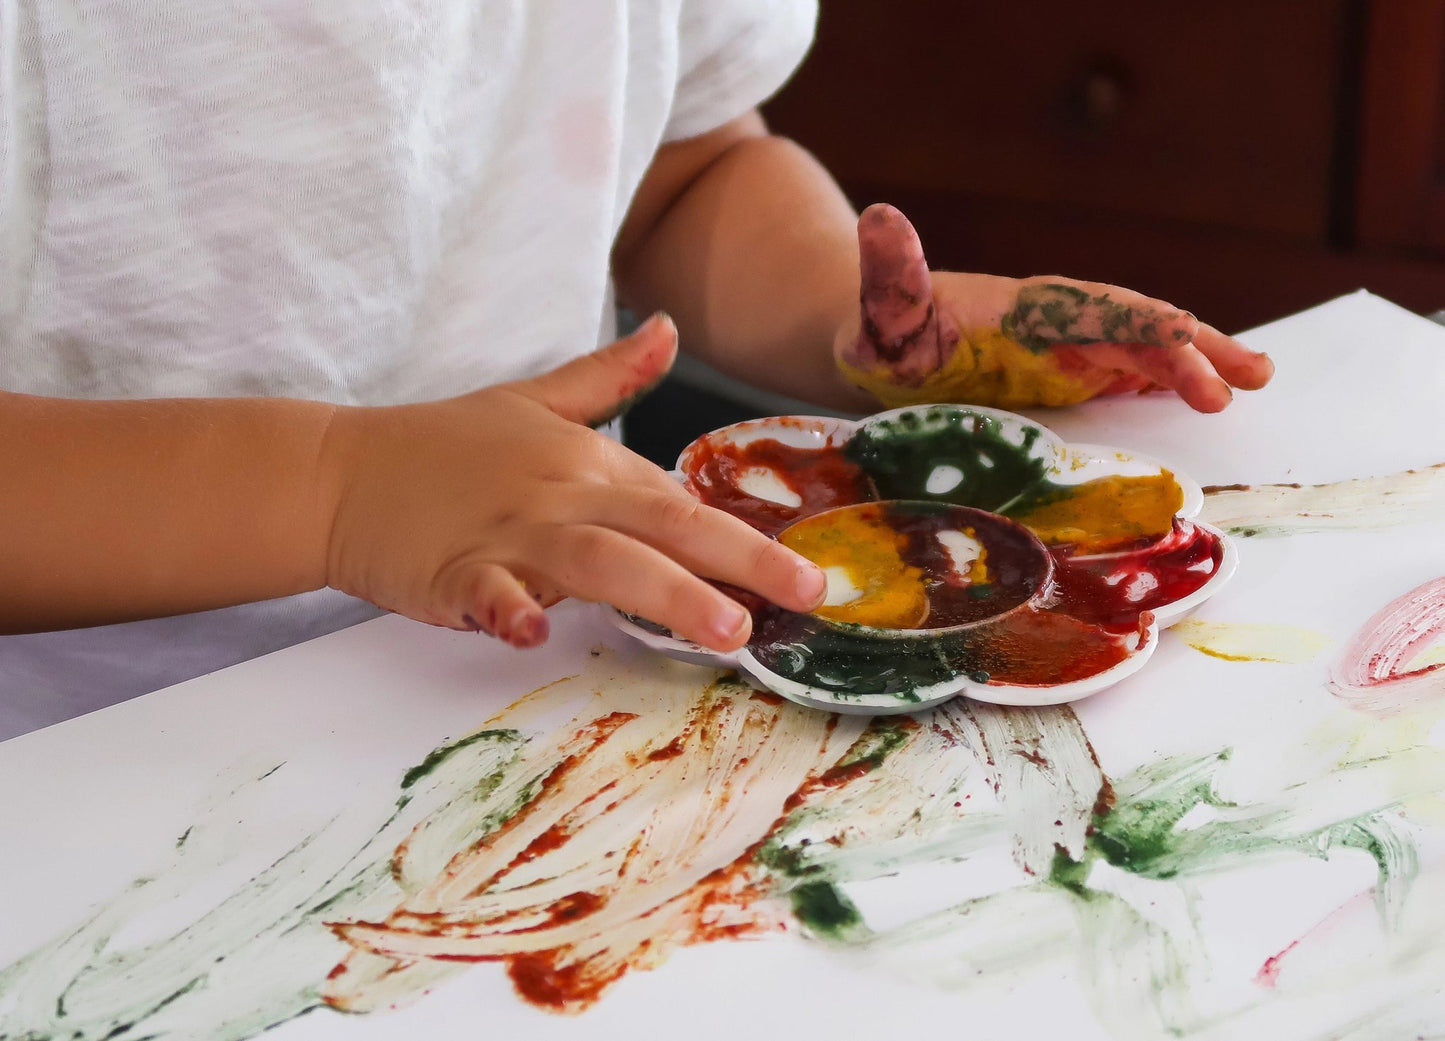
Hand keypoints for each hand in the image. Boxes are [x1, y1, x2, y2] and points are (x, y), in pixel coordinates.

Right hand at [321, 315, 826, 650]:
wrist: (340, 469)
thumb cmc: (443, 445)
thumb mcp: (534, 399)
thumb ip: (609, 376)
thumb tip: (669, 330)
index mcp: (586, 462)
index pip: (681, 501)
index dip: (747, 539)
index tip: (809, 574)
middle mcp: (561, 494)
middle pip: (663, 524)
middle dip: (740, 560)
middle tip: (806, 596)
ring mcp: (509, 531)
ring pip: (600, 560)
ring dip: (665, 592)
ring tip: (725, 629)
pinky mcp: (453, 568)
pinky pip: (487, 590)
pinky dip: (508, 607)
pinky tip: (530, 630)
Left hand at [834, 204, 1273, 411]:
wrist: (879, 342)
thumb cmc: (878, 335)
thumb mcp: (879, 314)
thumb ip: (889, 278)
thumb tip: (878, 220)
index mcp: (1022, 308)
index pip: (1090, 311)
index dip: (1135, 327)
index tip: (1180, 339)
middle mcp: (1055, 321)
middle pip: (1133, 325)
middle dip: (1190, 349)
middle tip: (1245, 382)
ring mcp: (1066, 347)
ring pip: (1142, 349)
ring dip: (1196, 362)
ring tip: (1258, 380)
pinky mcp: (1065, 374)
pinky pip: (1126, 376)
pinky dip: (1168, 383)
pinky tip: (1208, 399)